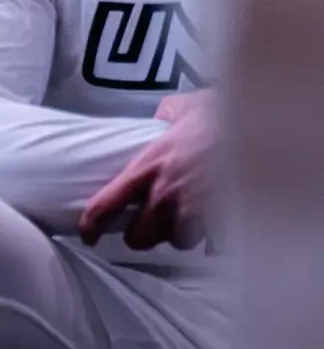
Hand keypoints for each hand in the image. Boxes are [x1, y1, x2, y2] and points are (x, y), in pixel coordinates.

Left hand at [80, 90, 217, 249]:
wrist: (261, 126)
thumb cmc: (224, 115)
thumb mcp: (185, 107)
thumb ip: (165, 115)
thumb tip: (161, 117)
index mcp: (147, 165)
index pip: (104, 206)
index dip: (90, 227)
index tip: (87, 235)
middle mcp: (164, 192)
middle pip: (138, 237)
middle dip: (142, 236)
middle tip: (149, 225)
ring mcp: (193, 209)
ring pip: (174, 241)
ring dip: (177, 234)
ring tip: (185, 219)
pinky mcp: (221, 220)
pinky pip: (207, 241)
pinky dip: (208, 236)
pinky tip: (213, 221)